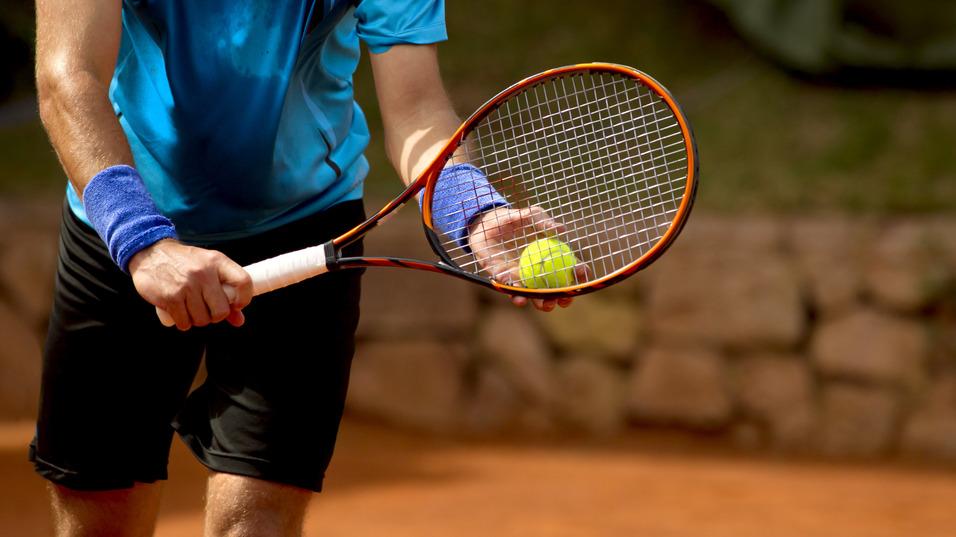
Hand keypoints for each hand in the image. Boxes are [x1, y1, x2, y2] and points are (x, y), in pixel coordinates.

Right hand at [129, 239, 252, 329]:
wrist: (151, 253)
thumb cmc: (184, 263)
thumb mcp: (208, 268)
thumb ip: (225, 292)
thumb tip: (239, 320)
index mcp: (217, 261)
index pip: (244, 282)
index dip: (244, 299)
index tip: (236, 305)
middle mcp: (203, 273)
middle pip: (221, 311)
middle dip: (215, 316)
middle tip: (207, 310)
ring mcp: (186, 286)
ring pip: (202, 320)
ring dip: (197, 320)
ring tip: (191, 308)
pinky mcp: (170, 298)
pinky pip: (184, 322)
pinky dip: (183, 322)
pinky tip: (180, 312)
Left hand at [467, 206, 578, 311]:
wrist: (484, 223)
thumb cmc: (511, 218)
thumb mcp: (529, 215)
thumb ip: (543, 221)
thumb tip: (562, 230)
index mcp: (550, 257)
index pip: (570, 268)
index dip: (579, 274)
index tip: (581, 274)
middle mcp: (538, 271)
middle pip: (555, 289)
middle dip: (562, 298)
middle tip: (564, 300)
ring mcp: (522, 277)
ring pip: (534, 295)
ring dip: (541, 303)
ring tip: (545, 306)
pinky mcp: (504, 280)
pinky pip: (511, 290)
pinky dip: (516, 295)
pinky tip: (519, 298)